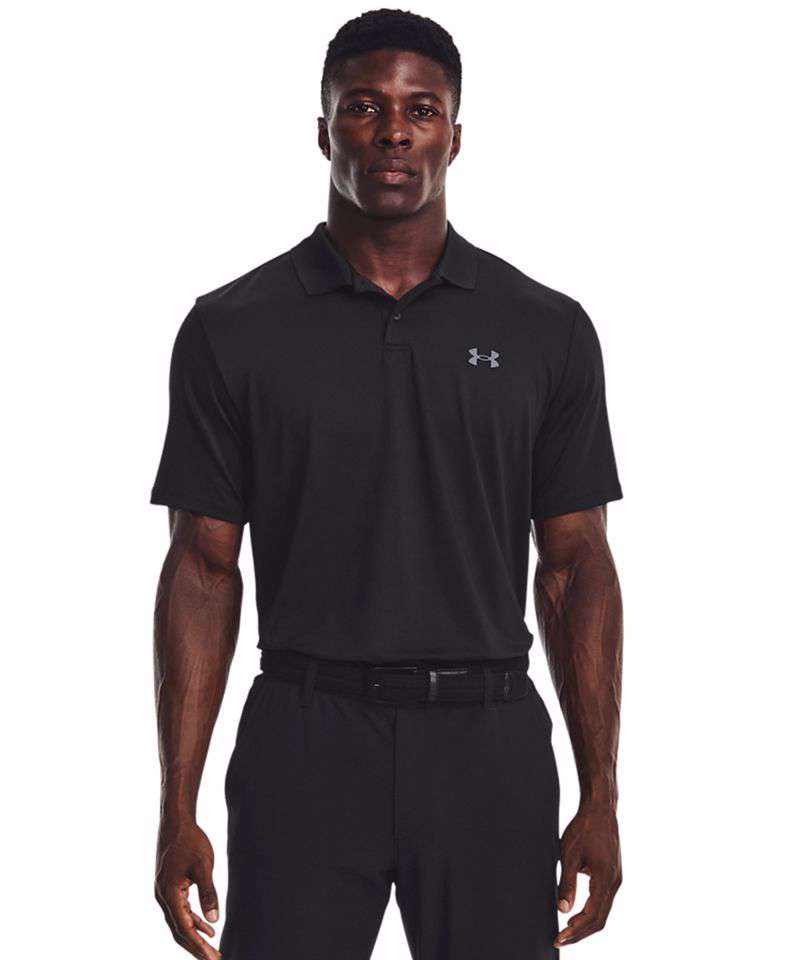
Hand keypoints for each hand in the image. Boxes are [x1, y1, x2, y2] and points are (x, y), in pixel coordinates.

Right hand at [155, 819, 220, 959]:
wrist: (176, 822)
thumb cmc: (190, 841)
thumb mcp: (204, 866)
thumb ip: (208, 893)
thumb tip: (214, 919)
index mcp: (169, 894)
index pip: (184, 928)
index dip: (199, 945)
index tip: (212, 958)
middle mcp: (163, 897)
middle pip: (179, 930)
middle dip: (196, 947)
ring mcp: (164, 892)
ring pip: (179, 922)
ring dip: (195, 936)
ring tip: (213, 949)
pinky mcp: (169, 887)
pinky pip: (180, 911)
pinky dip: (193, 921)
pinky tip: (208, 927)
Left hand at [554, 802, 621, 947]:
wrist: (600, 809)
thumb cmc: (583, 829)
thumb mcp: (569, 855)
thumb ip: (567, 883)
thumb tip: (562, 910)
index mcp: (605, 879)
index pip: (592, 916)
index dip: (575, 931)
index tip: (559, 938)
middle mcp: (615, 883)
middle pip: (600, 919)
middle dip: (580, 933)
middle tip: (560, 940)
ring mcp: (616, 879)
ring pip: (603, 911)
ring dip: (586, 924)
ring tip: (566, 930)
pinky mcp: (613, 875)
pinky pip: (604, 901)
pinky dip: (591, 912)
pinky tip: (577, 913)